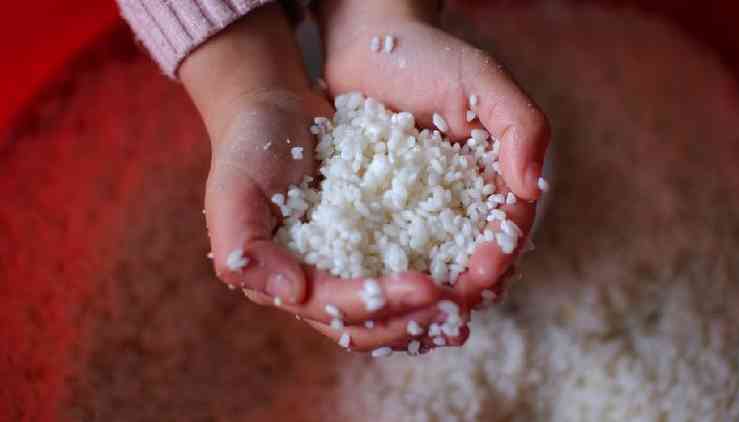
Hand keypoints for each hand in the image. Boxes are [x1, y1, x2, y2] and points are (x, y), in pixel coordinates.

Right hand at [180, 4, 450, 351]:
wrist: (272, 111)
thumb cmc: (249, 149)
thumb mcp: (233, 194)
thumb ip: (248, 251)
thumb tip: (293, 295)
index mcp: (283, 282)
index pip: (335, 308)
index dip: (380, 304)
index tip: (428, 288)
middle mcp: (315, 286)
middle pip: (368, 325)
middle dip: (413, 323)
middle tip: (459, 312)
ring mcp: (344, 270)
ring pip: (389, 314)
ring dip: (427, 318)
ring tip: (468, 310)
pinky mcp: (370, 247)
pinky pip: (403, 278)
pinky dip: (431, 288)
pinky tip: (464, 281)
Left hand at [317, 0, 549, 308]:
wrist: (367, 44)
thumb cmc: (428, 55)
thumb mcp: (482, 81)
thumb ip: (520, 125)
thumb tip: (532, 188)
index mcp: (497, 175)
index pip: (509, 227)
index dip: (500, 257)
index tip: (483, 277)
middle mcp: (464, 197)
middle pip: (476, 256)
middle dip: (468, 289)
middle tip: (449, 312)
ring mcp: (424, 206)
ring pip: (437, 263)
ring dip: (433, 294)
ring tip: (417, 316)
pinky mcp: (385, 208)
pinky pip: (393, 249)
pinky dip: (393, 275)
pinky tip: (380, 294)